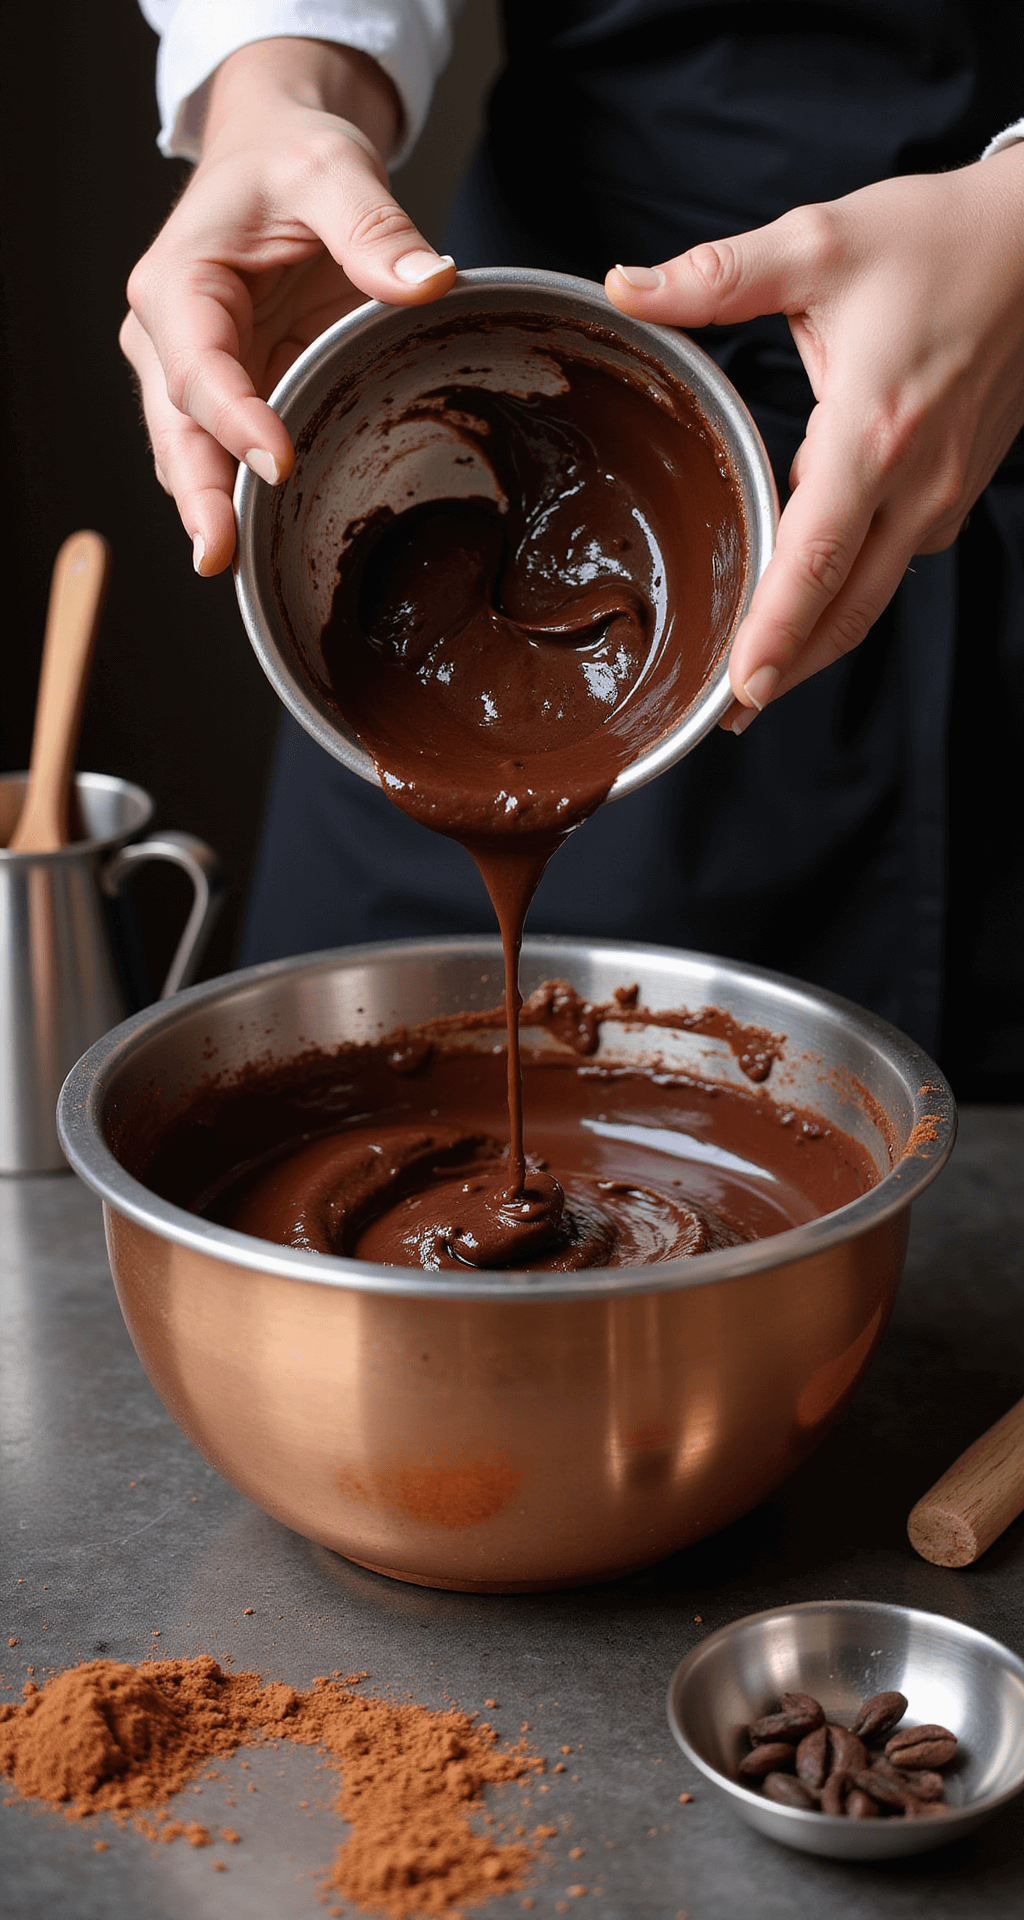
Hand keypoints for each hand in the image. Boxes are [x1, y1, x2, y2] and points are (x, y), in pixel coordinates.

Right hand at [121, 39, 455, 574]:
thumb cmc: (291, 158)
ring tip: (239, 571)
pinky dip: (247, 501)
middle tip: (221, 556)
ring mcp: (200, 376)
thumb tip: (430, 281)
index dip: (233, 418)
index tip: (275, 461)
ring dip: (217, 512)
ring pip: (196, 457)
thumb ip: (376, 226)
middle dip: (200, 497)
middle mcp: (172, 339)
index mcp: (180, 283)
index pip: (199, 366)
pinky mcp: (237, 398)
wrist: (276, 154)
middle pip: (178, 432)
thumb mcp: (334, 168)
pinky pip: (233, 458)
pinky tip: (269, 548)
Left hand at [606, 146, 1023, 724]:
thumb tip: (623, 287)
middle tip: (726, 712)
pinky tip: (805, 593)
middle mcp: (916, 482)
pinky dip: (846, 590)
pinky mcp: (953, 494)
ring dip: (815, 640)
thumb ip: (715, 277)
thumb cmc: (937, 242)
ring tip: (755, 672)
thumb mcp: (818, 244)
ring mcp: (942, 496)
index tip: (739, 688)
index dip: (775, 633)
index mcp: (873, 432)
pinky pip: (891, 562)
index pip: (814, 559)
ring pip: (870, 595)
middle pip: (845, 609)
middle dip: (786, 669)